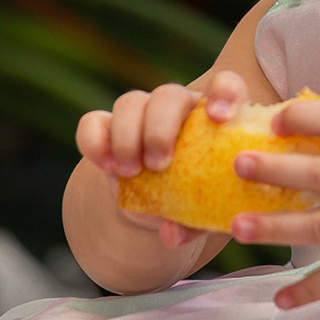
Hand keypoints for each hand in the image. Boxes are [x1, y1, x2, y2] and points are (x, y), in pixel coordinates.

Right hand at [75, 70, 250, 248]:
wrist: (157, 206)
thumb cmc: (196, 202)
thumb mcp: (206, 214)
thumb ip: (195, 223)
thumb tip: (172, 235)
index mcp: (213, 117)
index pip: (225, 85)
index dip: (224, 93)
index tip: (219, 118)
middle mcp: (178, 107)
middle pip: (169, 95)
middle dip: (160, 127)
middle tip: (158, 165)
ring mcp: (140, 114)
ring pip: (130, 102)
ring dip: (127, 136)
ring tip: (130, 173)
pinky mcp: (107, 127)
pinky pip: (94, 122)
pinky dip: (95, 142)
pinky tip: (106, 166)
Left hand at [228, 99, 319, 309]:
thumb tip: (293, 121)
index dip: (305, 118)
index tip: (274, 117)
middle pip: (317, 175)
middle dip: (275, 169)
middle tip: (238, 164)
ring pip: (315, 227)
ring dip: (274, 228)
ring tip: (237, 227)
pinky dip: (307, 291)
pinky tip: (280, 299)